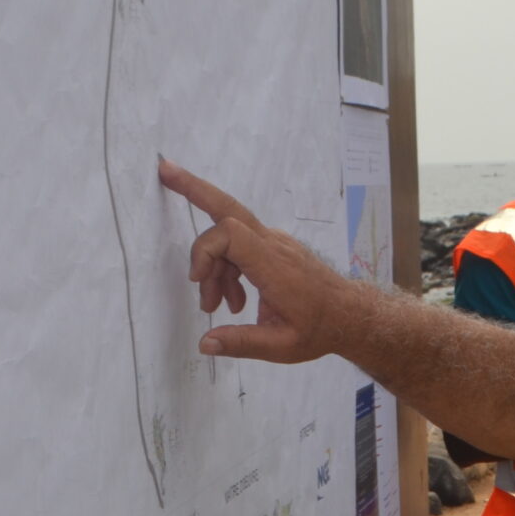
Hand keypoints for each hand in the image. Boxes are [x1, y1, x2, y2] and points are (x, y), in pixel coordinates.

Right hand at [159, 160, 361, 362]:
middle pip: (228, 206)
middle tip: (165, 169)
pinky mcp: (274, 247)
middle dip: (194, 188)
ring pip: (229, 235)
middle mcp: (273, 244)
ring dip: (213, 265)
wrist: (349, 315)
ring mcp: (274, 242)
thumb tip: (204, 344)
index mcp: (273, 265)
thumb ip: (241, 343)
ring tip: (214, 305)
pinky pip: (241, 247)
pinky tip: (232, 299)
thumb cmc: (319, 329)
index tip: (199, 283)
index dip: (204, 251)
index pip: (230, 233)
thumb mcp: (281, 346)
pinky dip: (227, 267)